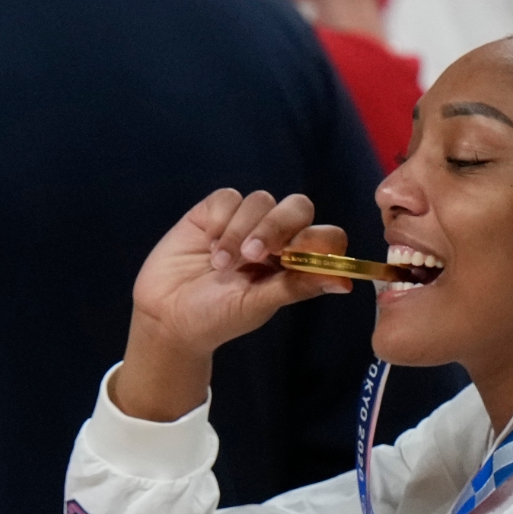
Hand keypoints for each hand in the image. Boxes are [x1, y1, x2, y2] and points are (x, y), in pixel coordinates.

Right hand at [112, 189, 349, 420]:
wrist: (168, 314)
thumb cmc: (219, 316)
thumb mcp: (259, 304)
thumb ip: (298, 287)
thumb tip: (344, 282)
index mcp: (297, 261)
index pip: (326, 235)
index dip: (318, 239)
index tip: (295, 258)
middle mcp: (277, 237)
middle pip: (297, 207)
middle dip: (277, 227)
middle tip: (253, 256)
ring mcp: (245, 222)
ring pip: (261, 200)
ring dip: (241, 231)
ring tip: (221, 264)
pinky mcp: (214, 212)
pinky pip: (228, 197)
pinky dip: (220, 220)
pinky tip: (208, 244)